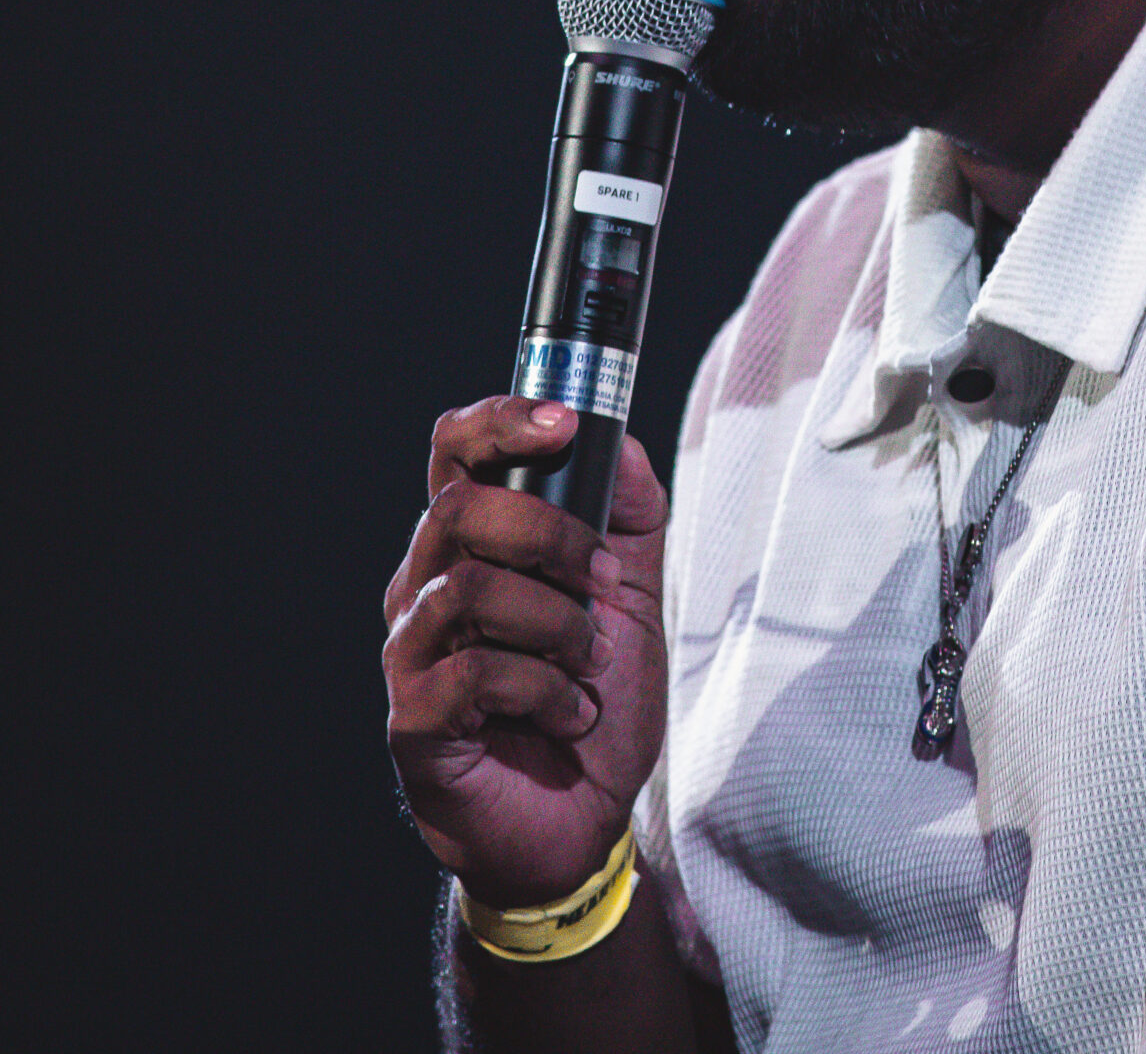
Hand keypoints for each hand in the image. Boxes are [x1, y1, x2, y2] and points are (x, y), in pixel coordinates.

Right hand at [384, 398, 669, 908]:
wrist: (580, 823)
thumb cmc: (592, 701)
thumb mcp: (633, 597)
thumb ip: (629, 516)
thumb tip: (622, 442)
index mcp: (472, 546)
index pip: (455, 452)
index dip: (500, 422)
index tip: (565, 424)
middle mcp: (428, 586)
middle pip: (459, 508)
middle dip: (549, 534)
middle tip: (603, 580)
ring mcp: (413, 653)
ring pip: (469, 588)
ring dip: (556, 622)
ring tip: (592, 662)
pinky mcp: (414, 719)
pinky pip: (470, 672)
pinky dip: (542, 689)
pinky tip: (569, 714)